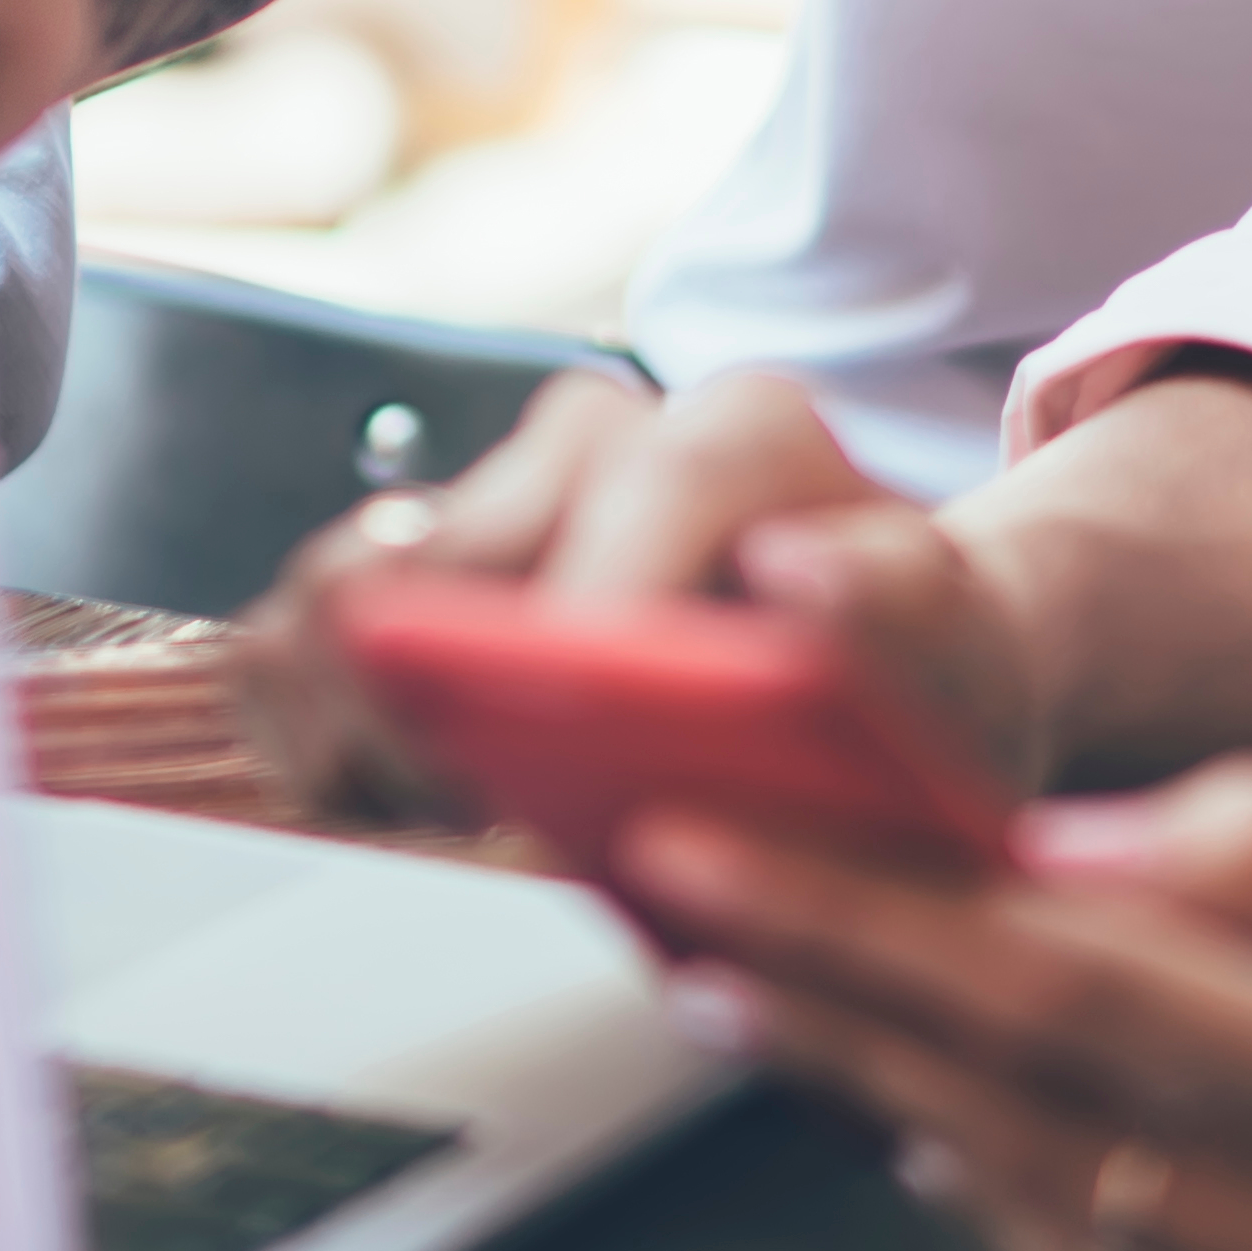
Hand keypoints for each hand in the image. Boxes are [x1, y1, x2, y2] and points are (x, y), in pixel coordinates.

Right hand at [233, 367, 1054, 827]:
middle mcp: (601, 428)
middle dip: (426, 714)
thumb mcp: (956, 650)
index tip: (550, 765)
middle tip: (477, 822)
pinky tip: (393, 797)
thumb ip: (894, 606)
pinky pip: (294, 635)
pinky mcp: (418, 556)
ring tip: (439, 814)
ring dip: (356, 733)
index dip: (580, 624)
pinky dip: (310, 731)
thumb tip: (799, 574)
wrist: (889, 661)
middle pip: (437, 555)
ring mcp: (496, 488)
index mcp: (737, 434)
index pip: (635, 498)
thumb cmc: (922, 673)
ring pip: (337, 592)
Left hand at [631, 758, 1251, 1250]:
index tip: (705, 857)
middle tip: (681, 925)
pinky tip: (964, 1155)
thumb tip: (1090, 842)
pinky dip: (1037, 1238)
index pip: (1049, 984)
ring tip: (784, 1014)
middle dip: (827, 1012)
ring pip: (1057, 1241)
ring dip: (903, 1119)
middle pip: (1011, 1118)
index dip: (854, 924)